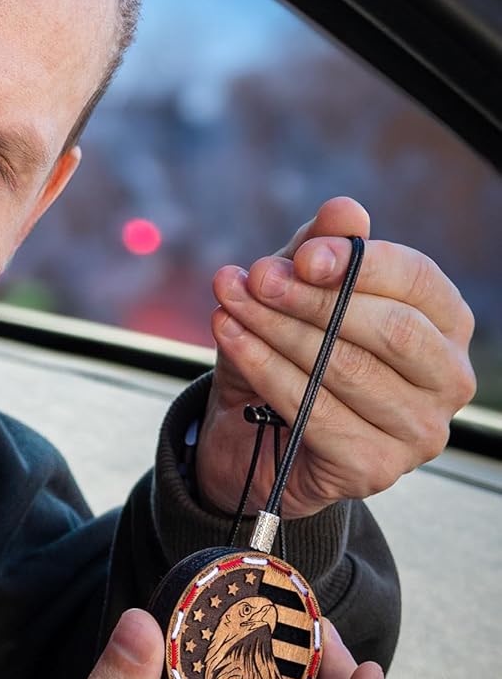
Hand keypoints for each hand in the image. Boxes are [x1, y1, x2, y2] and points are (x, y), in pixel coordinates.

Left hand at [196, 196, 475, 518]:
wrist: (251, 439)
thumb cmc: (288, 356)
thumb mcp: (297, 295)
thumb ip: (320, 251)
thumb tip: (343, 210)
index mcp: (445, 325)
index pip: (417, 280)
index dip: (357, 262)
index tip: (298, 255)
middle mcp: (448, 379)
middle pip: (389, 328)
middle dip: (313, 299)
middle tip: (255, 279)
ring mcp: (418, 430)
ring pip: (347, 369)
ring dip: (278, 331)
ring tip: (230, 305)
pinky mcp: (375, 468)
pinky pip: (315, 411)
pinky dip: (265, 369)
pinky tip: (231, 340)